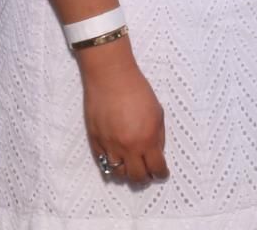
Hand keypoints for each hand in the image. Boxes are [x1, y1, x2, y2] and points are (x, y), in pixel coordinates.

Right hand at [78, 39, 169, 184]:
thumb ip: (158, 136)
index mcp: (147, 139)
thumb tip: (157, 153)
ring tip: (131, 166)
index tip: (161, 173)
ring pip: (118, 174)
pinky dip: (111, 164)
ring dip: (126, 173)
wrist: (111, 77)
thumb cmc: (137, 90)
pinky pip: (103, 162)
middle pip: (137, 177)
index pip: (156, 169)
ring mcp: (109, 146)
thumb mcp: (157, 112)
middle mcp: (128, 147)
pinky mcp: (95, 141)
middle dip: (145, 178)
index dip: (161, 174)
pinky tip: (116, 159)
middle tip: (147, 173)